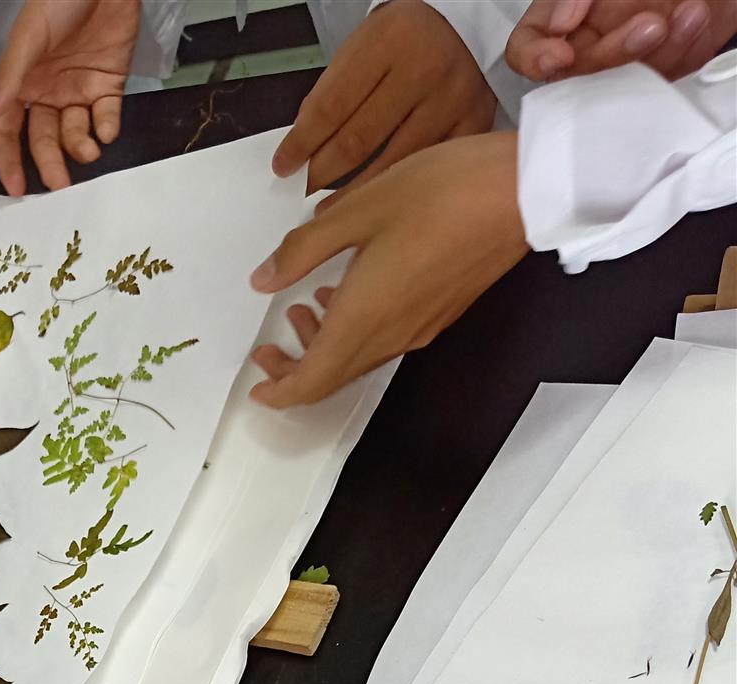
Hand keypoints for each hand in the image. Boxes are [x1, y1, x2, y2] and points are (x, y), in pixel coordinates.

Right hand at [0, 0, 139, 194]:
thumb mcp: (30, 35)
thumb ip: (12, 74)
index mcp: (22, 81)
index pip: (8, 129)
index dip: (10, 159)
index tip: (16, 188)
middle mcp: (48, 91)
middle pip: (44, 139)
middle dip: (50, 163)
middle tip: (59, 184)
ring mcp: (78, 90)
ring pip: (75, 133)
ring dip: (80, 147)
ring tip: (89, 149)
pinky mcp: (108, 84)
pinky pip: (106, 117)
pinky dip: (107, 128)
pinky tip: (106, 130)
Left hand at [249, 133, 527, 406]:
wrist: (523, 193)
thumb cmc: (446, 193)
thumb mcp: (358, 209)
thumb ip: (303, 250)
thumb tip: (266, 277)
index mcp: (364, 318)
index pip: (311, 381)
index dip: (279, 391)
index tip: (258, 385)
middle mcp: (392, 335)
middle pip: (333, 377)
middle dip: (295, 370)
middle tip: (270, 349)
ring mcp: (419, 328)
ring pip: (359, 358)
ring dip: (325, 345)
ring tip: (307, 304)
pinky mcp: (439, 313)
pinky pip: (385, 339)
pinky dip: (355, 329)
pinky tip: (350, 289)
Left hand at [272, 0, 497, 196]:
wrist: (467, 25)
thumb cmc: (407, 39)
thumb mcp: (363, 46)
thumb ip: (333, 93)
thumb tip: (303, 147)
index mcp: (389, 40)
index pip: (331, 106)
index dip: (302, 143)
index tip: (283, 166)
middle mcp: (425, 68)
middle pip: (358, 141)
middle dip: (322, 173)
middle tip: (303, 193)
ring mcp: (454, 100)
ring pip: (393, 166)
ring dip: (354, 196)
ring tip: (332, 211)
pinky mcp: (475, 124)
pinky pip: (428, 172)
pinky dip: (399, 192)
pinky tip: (378, 206)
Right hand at [505, 0, 734, 80]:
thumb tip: (562, 20)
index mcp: (556, 20)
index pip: (526, 49)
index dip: (535, 59)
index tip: (560, 55)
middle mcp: (582, 47)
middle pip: (580, 75)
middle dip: (615, 53)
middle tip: (650, 25)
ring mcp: (616, 66)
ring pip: (624, 84)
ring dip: (659, 51)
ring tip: (688, 15)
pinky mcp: (651, 76)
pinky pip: (662, 78)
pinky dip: (682, 48)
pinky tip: (692, 20)